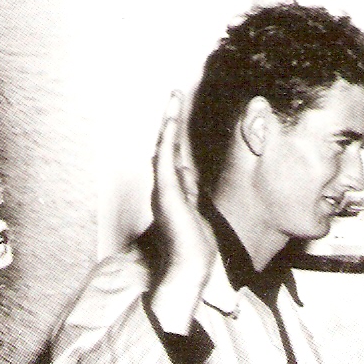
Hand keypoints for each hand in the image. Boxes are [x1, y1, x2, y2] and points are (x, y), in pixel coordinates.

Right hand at [148, 91, 216, 333]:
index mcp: (174, 191)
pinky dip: (168, 137)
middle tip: (174, 96)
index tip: (179, 114)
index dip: (176, 134)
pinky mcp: (167, 192)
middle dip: (170, 120)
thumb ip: (191, 192)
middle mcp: (166, 187)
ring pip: (164, 146)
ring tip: (173, 97)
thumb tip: (189, 174)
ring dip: (168, 120)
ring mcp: (164, 188)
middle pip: (166, 146)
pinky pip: (165, 157)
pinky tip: (171, 118)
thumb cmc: (199, 246)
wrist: (193, 267)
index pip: (175, 155)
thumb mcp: (199, 211)